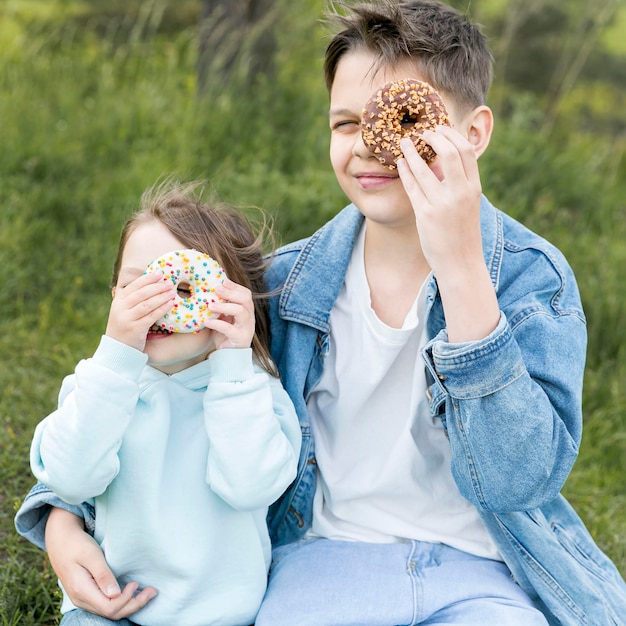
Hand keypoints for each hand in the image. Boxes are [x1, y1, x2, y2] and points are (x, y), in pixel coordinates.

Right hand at [45, 508, 156, 619]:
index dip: (126, 600)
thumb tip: (115, 594)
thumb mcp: (91, 555)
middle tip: (152, 591)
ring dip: (129, 604)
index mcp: (82, 591)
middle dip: (134, 605)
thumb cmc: (76, 544)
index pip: (109, 607)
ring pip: (109, 611)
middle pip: (111, 613)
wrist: (59, 540)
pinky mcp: (86, 594)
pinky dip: (121, 602)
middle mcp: (81, 600)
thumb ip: (103, 574)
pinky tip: (132, 593)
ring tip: (147, 593)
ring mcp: (82, 599)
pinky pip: (105, 605)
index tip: (137, 583)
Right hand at [106, 271, 174, 350]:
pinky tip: (171, 304)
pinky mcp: (135, 329)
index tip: (159, 273)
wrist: (117, 350)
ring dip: (162, 296)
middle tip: (169, 283)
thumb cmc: (125, 328)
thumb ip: (132, 299)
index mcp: (118, 301)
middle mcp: (120, 308)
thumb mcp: (123, 311)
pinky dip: (162, 309)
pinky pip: (151, 316)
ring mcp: (127, 319)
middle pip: (142, 293)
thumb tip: (151, 284)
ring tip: (172, 292)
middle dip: (157, 286)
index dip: (147, 278)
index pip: (134, 286)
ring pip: (147, 304)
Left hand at [204, 278, 254, 349]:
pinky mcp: (240, 339)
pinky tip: (207, 322)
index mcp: (246, 310)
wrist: (228, 355)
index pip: (246, 294)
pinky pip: (230, 329)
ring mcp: (246, 328)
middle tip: (216, 289)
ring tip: (210, 306)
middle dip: (231, 293)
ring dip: (224, 306)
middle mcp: (249, 318)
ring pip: (240, 312)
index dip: (235, 286)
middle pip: (246, 300)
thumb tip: (209, 290)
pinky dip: (217, 324)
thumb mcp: (223, 317)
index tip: (223, 281)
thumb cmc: (224, 334)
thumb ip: (220, 305)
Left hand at [397, 126, 483, 278]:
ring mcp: (443, 204)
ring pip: (425, 168)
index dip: (451, 135)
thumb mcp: (469, 205)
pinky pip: (412, 187)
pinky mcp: (426, 215)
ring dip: (412, 151)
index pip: (466, 151)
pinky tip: (400, 164)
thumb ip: (461, 184)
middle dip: (433, 137)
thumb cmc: (463, 233)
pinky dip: (405, 171)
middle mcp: (461, 193)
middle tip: (421, 132)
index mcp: (474, 188)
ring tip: (403, 143)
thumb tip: (445, 162)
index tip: (439, 128)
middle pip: (449, 152)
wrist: (461, 263)